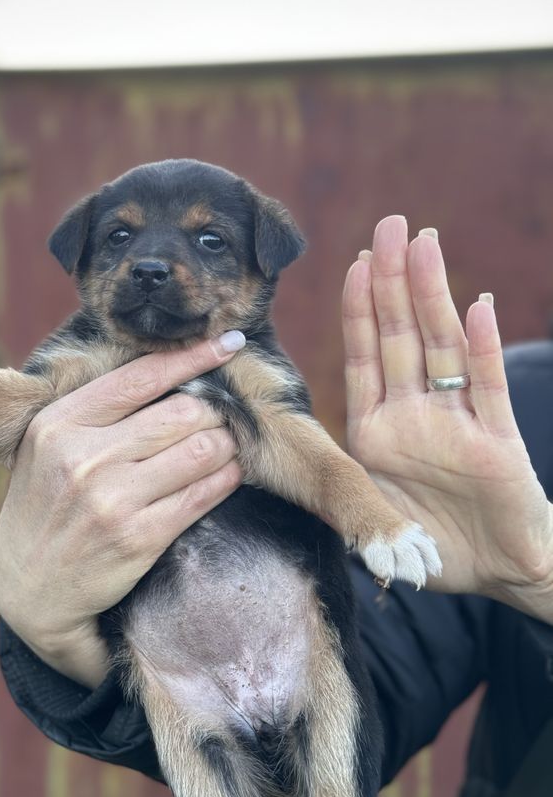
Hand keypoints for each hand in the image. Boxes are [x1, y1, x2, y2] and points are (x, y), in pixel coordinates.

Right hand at [0, 332, 244, 687]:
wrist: (28, 591)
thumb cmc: (45, 507)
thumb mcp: (47, 448)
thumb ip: (96, 412)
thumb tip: (172, 372)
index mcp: (59, 424)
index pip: (141, 375)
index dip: (194, 356)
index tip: (229, 343)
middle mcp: (83, 457)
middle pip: (182, 412)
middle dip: (214, 410)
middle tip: (224, 414)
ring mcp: (112, 499)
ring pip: (202, 450)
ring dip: (226, 443)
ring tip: (227, 444)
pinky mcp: (139, 538)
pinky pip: (204, 494)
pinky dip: (227, 478)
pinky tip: (229, 473)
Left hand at [342, 215, 552, 621]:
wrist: (497, 573)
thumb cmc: (433, 544)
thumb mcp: (372, 510)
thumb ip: (345, 486)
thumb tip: (299, 466)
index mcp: (377, 427)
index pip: (365, 355)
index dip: (360, 307)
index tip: (355, 262)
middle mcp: (415, 413)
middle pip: (401, 335)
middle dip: (394, 279)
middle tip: (390, 224)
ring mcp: (457, 420)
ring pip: (442, 345)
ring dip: (432, 295)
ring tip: (426, 243)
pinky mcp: (497, 440)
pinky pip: (487, 387)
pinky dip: (483, 347)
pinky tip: (479, 305)